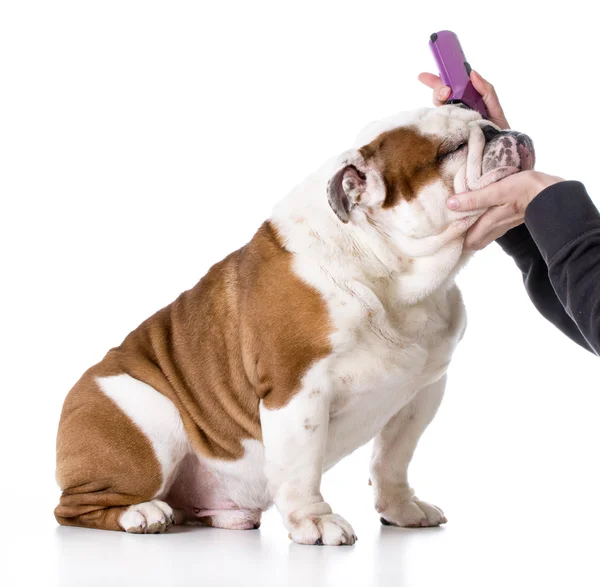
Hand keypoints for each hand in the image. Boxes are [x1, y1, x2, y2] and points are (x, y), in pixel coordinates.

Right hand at [418, 70, 509, 129]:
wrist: (498, 152)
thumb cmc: (497, 131)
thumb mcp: (494, 107)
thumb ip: (486, 90)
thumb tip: (472, 73)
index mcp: (464, 102)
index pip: (448, 88)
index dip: (435, 81)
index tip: (422, 76)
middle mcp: (454, 112)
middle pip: (439, 97)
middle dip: (438, 90)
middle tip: (445, 91)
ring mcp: (451, 124)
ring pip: (437, 109)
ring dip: (439, 100)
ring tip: (446, 97)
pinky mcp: (449, 135)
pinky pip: (440, 126)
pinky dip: (438, 119)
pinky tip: (444, 116)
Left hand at [447, 170, 563, 249]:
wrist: (552, 193)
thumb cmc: (524, 190)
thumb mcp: (497, 191)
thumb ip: (474, 199)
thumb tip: (450, 204)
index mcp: (489, 223)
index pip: (467, 240)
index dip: (454, 242)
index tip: (441, 239)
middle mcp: (495, 228)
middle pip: (474, 241)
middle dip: (460, 241)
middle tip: (446, 236)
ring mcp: (504, 225)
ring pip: (483, 236)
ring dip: (471, 235)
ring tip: (458, 230)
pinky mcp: (511, 218)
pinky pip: (492, 229)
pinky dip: (481, 228)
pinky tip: (478, 221)